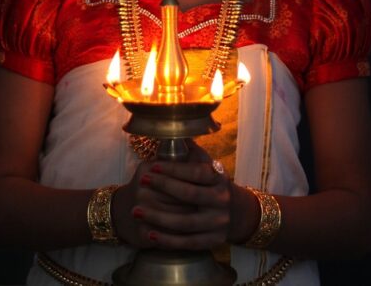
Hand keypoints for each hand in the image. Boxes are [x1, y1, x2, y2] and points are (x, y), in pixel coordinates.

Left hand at [113, 142, 256, 249]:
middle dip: (163, 188)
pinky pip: (187, 242)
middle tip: (141, 183)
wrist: (234, 213)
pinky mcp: (213, 241)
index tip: (153, 166)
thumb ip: (192, 151)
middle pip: (189, 196)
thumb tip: (176, 127)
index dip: (174, 169)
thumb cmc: (210, 185)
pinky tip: (150, 233)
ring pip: (185, 222)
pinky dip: (167, 240)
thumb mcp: (207, 166)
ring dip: (158, 217)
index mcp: (219, 179)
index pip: (196, 172)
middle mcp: (222, 200)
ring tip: (136, 210)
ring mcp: (218, 223)